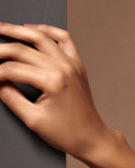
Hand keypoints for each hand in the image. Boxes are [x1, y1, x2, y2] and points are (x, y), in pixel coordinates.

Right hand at [0, 22, 110, 160]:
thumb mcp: (33, 119)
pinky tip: (31, 28)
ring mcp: (72, 64)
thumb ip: (11, 97)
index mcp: (53, 82)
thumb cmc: (68, 134)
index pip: (13, 69)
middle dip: (1, 49)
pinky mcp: (77, 64)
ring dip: (18, 30)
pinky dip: (46, 30)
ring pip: (41, 37)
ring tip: (1, 28)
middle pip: (23, 49)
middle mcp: (64, 68)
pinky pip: (63, 38)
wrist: (93, 139)